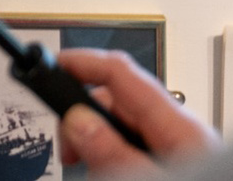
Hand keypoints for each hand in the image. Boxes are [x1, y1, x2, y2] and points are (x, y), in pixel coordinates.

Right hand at [57, 49, 221, 174]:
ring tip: (96, 176)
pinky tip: (113, 179)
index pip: (122, 73)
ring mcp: (179, 150)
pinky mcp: (177, 168)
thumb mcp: (148, 180)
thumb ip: (113, 153)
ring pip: (123, 132)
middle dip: (85, 121)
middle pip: (118, 104)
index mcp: (179, 126)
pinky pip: (136, 153)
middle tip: (68, 152)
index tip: (51, 65)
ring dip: (99, 150)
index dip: (83, 62)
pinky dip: (116, 164)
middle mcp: (181, 132)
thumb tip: (79, 120)